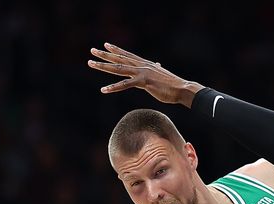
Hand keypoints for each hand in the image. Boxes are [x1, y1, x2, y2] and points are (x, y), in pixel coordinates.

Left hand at [87, 43, 203, 105]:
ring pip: (118, 68)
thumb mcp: (163, 75)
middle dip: (105, 55)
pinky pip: (125, 84)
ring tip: (90, 63)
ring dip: (103, 66)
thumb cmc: (174, 85)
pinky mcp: (143, 83)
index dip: (117, 50)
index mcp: (147, 64)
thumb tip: (158, 65)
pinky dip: (113, 87)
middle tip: (92, 50)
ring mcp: (142, 73)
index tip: (106, 45)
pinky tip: (104, 89)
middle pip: (120, 59)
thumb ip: (157, 70)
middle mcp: (142, 66)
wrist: (183, 89)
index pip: (128, 55)